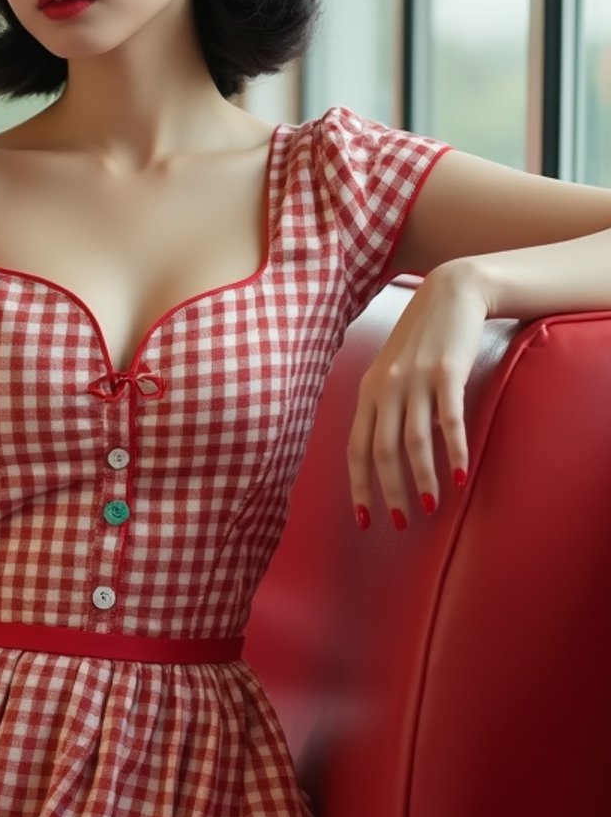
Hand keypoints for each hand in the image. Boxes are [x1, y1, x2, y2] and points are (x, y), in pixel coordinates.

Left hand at [347, 261, 487, 528]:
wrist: (450, 293)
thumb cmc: (422, 338)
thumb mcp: (392, 370)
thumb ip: (386, 405)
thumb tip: (385, 451)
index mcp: (368, 391)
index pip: (355, 448)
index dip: (359, 486)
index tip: (365, 519)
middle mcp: (386, 388)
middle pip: (381, 450)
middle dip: (388, 491)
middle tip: (400, 523)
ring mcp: (415, 379)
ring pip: (414, 441)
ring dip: (422, 478)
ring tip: (431, 507)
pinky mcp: (447, 372)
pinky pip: (448, 421)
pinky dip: (453, 451)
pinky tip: (460, 475)